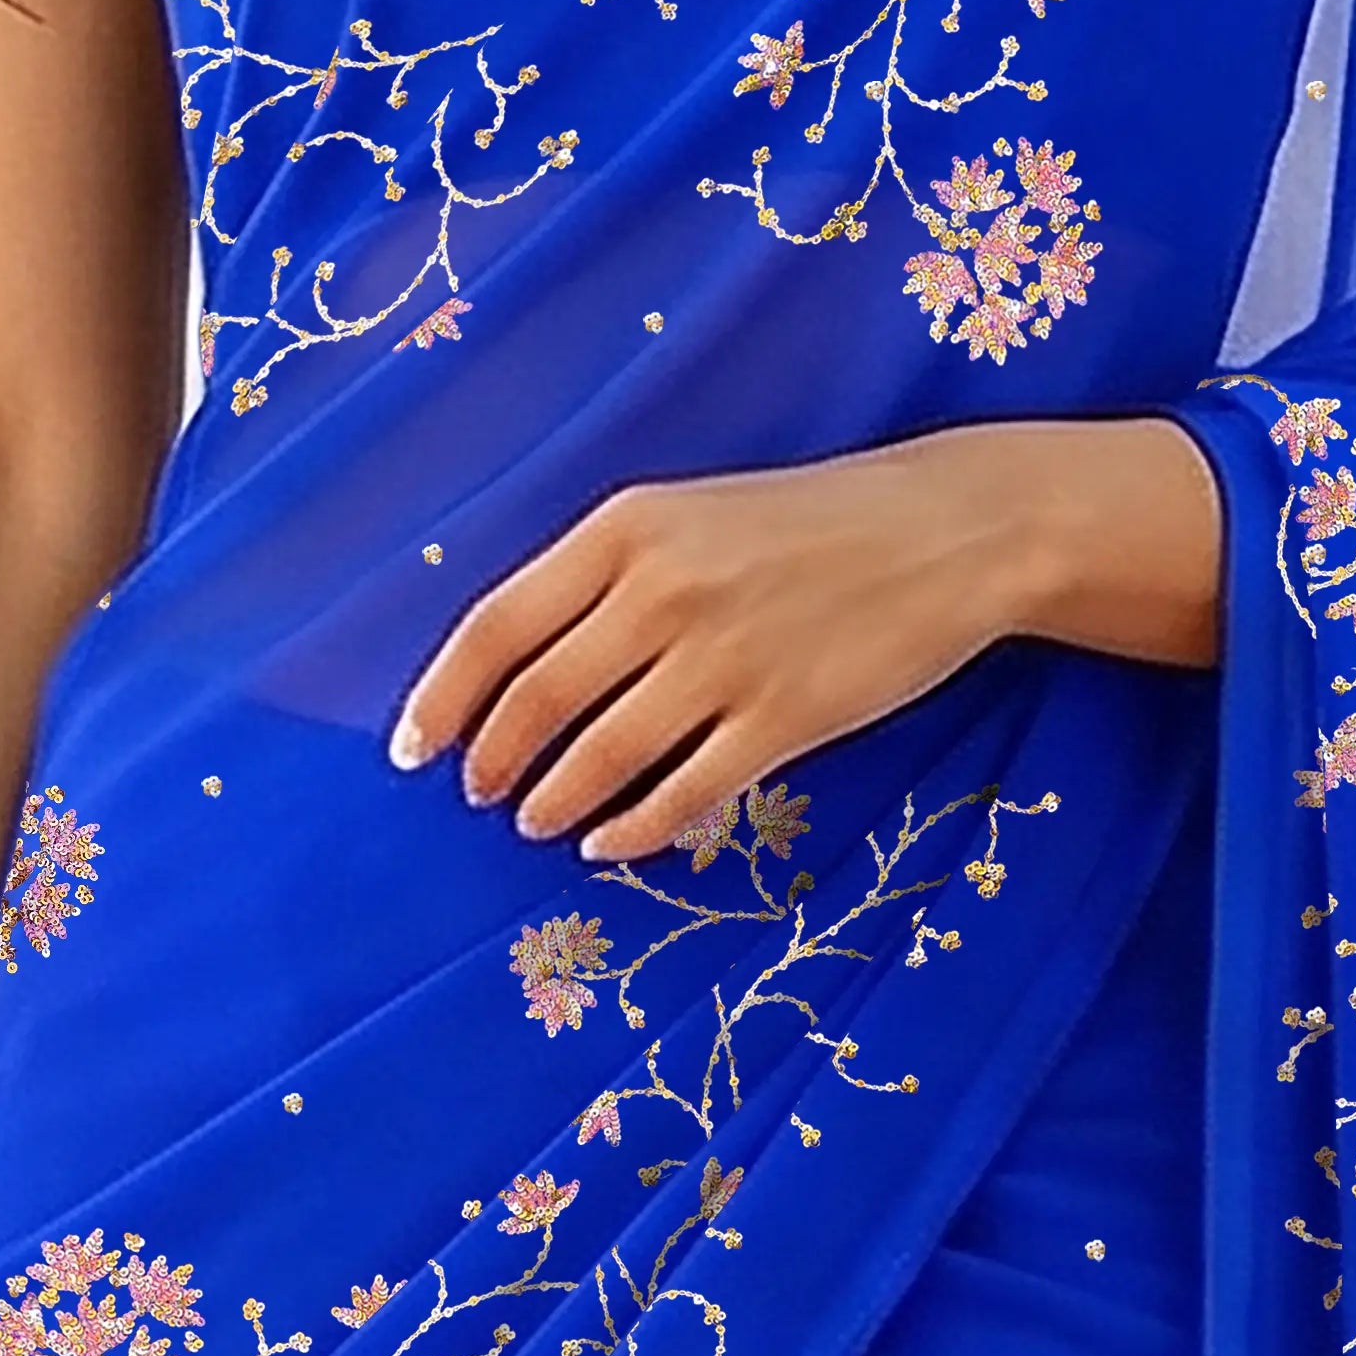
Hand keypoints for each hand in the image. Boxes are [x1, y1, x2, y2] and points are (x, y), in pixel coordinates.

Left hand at [386, 416, 1221, 861]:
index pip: (496, 626)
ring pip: (600, 755)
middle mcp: (664, 588)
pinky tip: (610, 841)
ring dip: (552, 800)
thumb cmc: (803, 521)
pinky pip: (682, 792)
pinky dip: (632, 829)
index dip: (441, 698)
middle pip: (537, 700)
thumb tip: (510, 666)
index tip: (409, 750)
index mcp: (626, 526)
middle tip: (479, 793)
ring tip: (535, 819)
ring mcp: (727, 656)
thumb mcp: (688, 514)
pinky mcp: (787, 716)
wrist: (946, 530)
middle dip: (492, 760)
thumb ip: (602, 577)